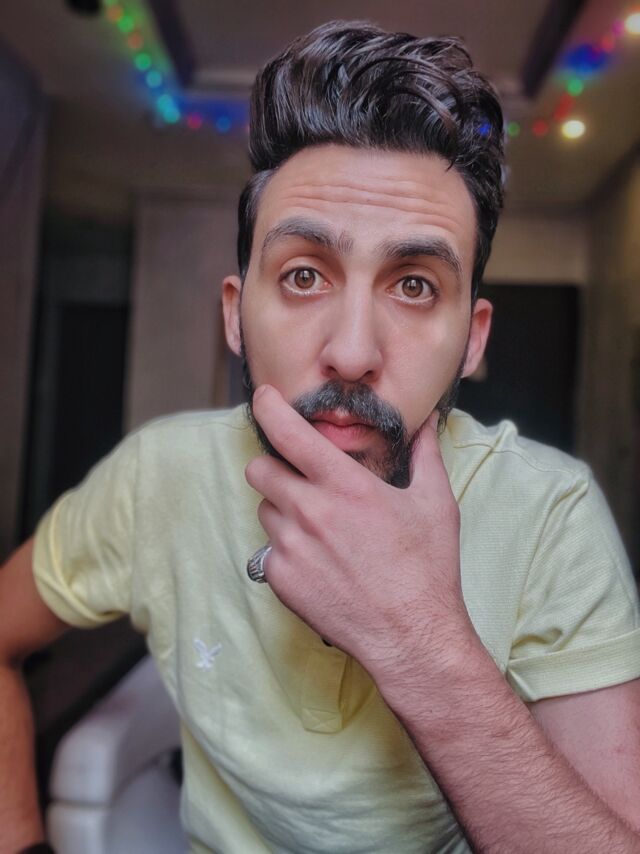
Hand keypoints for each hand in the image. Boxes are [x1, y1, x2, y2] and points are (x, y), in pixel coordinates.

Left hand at [245, 385, 470, 680]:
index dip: (270, 409)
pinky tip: (318, 563)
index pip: (288, 433)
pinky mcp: (280, 579)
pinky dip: (286, 550)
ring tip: (319, 530)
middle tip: (301, 481)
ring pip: (264, 510)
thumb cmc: (426, 568)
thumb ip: (424, 455)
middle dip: (275, 468)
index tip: (265, 399)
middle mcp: (310, 511)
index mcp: (344, 485)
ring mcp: (290, 548)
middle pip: (259, 470)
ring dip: (283, 511)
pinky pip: (268, 551)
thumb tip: (426, 421)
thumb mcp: (435, 504)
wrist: (411, 636)